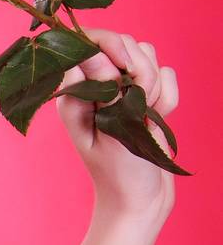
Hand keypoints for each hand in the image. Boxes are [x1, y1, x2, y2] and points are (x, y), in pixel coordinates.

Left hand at [55, 27, 178, 231]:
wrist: (140, 202)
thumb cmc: (118, 174)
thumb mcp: (111, 130)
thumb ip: (105, 89)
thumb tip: (90, 52)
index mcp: (75, 92)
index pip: (89, 42)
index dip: (112, 46)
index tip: (127, 69)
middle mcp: (96, 85)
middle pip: (124, 44)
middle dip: (141, 71)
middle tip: (139, 106)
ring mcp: (122, 90)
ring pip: (148, 57)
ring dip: (156, 87)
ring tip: (147, 120)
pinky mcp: (144, 97)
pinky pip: (166, 76)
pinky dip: (168, 99)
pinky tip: (157, 124)